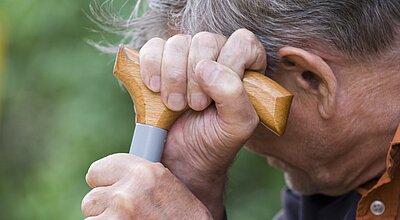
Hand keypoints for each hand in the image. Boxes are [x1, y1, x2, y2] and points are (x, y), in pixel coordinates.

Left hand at [81, 153, 212, 219]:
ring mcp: (118, 217)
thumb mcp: (168, 187)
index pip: (97, 170)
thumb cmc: (186, 216)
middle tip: (128, 213)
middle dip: (105, 208)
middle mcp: (126, 193)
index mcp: (143, 172)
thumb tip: (118, 179)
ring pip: (92, 218)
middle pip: (91, 199)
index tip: (113, 190)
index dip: (105, 183)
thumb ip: (142, 179)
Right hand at [140, 29, 265, 218]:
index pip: (242, 42)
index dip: (229, 65)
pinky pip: (152, 47)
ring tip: (175, 104)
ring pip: (177, 43)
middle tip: (195, 106)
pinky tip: (155, 89)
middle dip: (195, 77)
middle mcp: (216, 56)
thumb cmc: (215, 141)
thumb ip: (234, 96)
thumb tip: (205, 67)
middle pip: (205, 40)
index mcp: (244, 67)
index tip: (216, 97)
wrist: (184, 157)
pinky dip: (151, 67)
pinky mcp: (159, 62)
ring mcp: (186, 57)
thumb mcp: (237, 126)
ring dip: (173, 76)